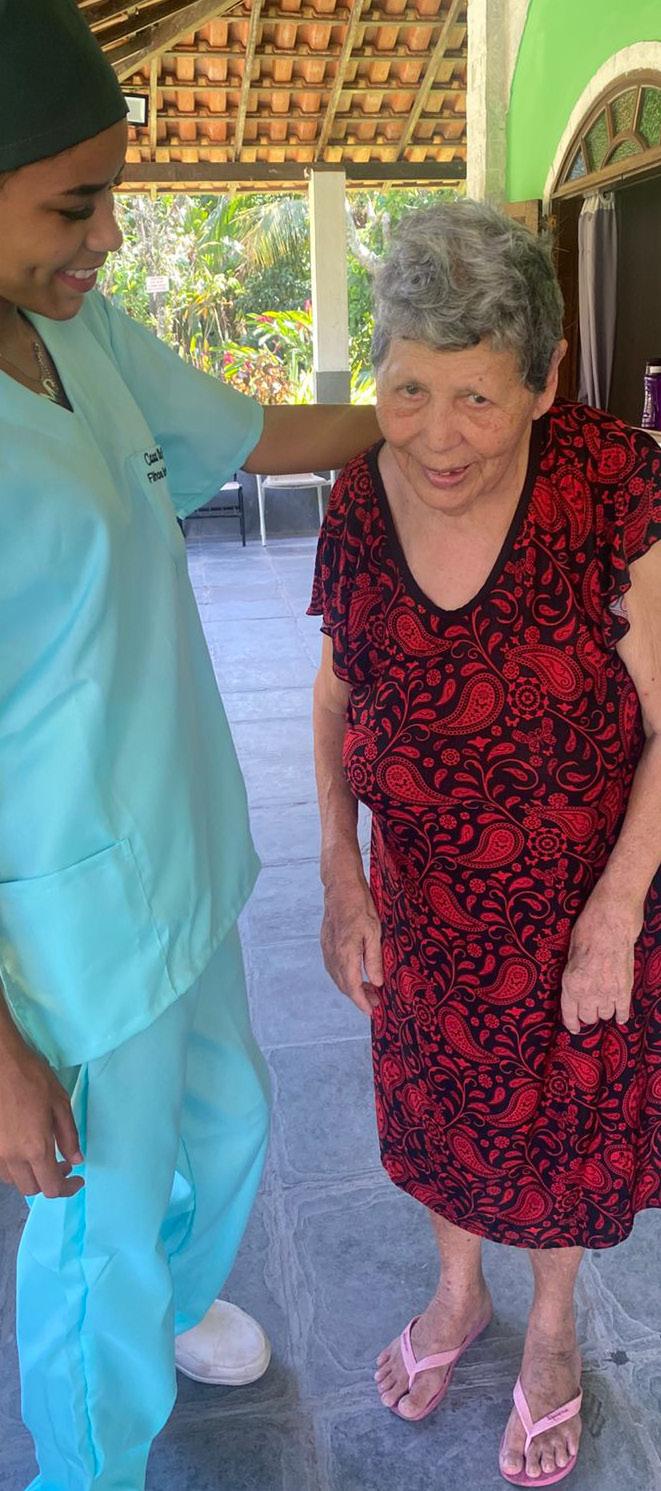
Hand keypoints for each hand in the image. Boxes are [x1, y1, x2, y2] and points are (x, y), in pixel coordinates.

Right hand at [0, 1026, 83, 1198]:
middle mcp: (12, 1157)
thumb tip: (76, 1160)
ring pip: (15, 1180)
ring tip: (43, 1156)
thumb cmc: (32, 1079)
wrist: (0, 1064)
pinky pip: (2, 1168)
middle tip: (63, 1164)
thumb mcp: (60, 1104)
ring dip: (31, 1175)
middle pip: (32, 1189)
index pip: (51, 1187)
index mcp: (35, 1148)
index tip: (78, 1180)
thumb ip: (69, 1136)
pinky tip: (24, 1150)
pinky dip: (16, 1167)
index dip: (68, 1189)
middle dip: (50, 1182)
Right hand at [321, 869, 383, 1015]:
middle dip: (358, 997)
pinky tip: (356, 975)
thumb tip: (377, 983)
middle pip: (343, 985)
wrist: (340, 887)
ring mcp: (327, 948)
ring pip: (337, 977)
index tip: (371, 1012)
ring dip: (351, 988)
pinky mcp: (326, 943)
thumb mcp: (374, 932)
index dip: (361, 1002)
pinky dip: (344, 976)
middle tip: (376, 1002)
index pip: (351, 986)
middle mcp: (333, 954)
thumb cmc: (360, 905)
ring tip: (369, 990)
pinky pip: (333, 967)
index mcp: (346, 953)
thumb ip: (374, 960)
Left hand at [560, 889, 642, 1033]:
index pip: (569, 1013)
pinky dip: (622, 1015)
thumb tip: (576, 987)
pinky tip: (620, 1017)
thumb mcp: (570, 955)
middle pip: (589, 1017)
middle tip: (589, 1009)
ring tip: (603, 1006)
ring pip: (605, 1015)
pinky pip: (623, 1010)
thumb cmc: (587, 932)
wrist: (611, 922)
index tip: (573, 1028)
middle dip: (587, 1014)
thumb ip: (573, 975)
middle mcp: (589, 992)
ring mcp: (609, 992)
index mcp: (571, 984)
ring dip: (603, 1012)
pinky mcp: (625, 988)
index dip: (571, 1023)